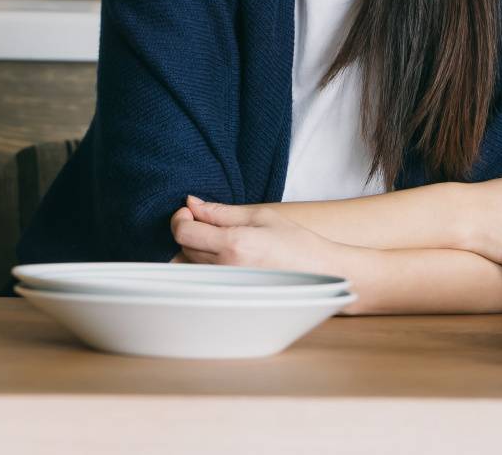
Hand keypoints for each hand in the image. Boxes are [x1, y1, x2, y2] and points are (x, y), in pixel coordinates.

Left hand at [169, 195, 337, 273]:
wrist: (321, 273)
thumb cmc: (295, 243)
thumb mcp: (260, 216)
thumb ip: (221, 211)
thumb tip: (192, 203)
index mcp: (233, 245)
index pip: (184, 233)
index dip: (180, 218)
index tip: (189, 211)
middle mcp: (226, 270)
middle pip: (184, 249)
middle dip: (190, 231)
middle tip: (207, 223)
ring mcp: (228, 287)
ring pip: (191, 267)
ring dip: (195, 251)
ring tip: (216, 242)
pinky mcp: (231, 297)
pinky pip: (204, 281)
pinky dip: (203, 267)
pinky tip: (222, 259)